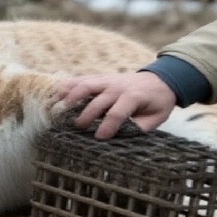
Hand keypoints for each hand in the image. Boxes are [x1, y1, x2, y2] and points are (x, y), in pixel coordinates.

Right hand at [55, 71, 176, 139]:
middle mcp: (117, 86)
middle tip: (78, 129)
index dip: (107, 126)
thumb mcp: (155, 118)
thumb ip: (139, 128)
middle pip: (98, 101)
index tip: (99, 138)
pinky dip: (67, 86)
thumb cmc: (157, 103)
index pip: (117, 112)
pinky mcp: (99, 78)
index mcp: (133, 97)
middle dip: (87, 115)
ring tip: (58, 110)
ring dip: (71, 97)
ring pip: (85, 85)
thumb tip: (121, 138)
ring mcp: (107, 80)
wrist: (160, 79)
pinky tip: (56, 96)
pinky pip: (81, 79)